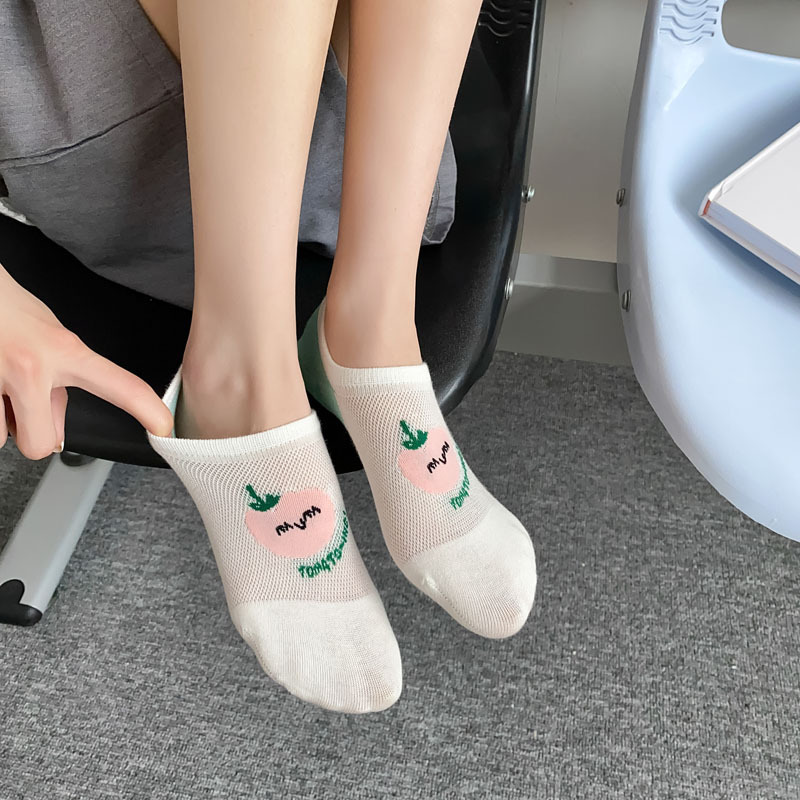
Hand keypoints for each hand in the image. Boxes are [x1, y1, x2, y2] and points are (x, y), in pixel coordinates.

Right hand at [0, 263, 173, 458]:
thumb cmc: (8, 309)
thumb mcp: (51, 340)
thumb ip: (63, 386)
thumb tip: (60, 437)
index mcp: (64, 352)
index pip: (119, 385)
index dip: (146, 408)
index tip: (164, 426)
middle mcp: (31, 367)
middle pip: (41, 443)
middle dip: (34, 435)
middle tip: (26, 409)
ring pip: (1, 438)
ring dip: (0, 420)